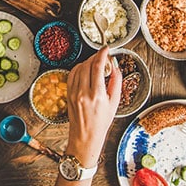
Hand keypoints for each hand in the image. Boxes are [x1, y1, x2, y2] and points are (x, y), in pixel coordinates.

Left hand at [66, 47, 121, 167]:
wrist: (85, 136)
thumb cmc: (101, 123)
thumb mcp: (114, 104)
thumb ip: (116, 83)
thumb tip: (116, 68)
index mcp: (97, 95)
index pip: (98, 67)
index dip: (102, 54)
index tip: (106, 49)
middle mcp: (83, 92)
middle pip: (88, 65)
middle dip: (95, 56)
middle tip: (102, 56)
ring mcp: (74, 93)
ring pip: (79, 68)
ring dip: (87, 62)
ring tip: (95, 63)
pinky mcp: (68, 94)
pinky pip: (72, 75)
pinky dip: (78, 68)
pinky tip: (85, 69)